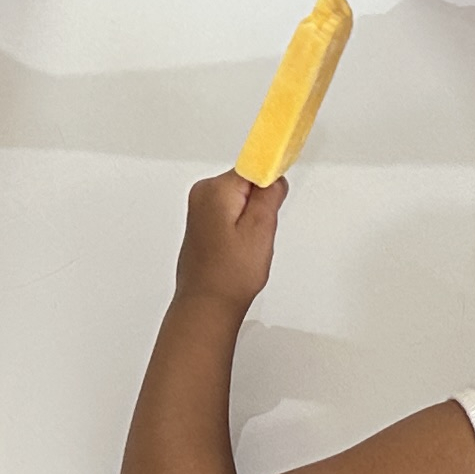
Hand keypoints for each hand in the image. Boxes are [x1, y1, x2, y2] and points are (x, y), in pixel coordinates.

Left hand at [175, 166, 286, 309]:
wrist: (206, 305)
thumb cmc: (230, 275)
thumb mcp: (261, 230)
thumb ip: (269, 194)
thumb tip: (274, 173)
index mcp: (215, 189)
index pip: (254, 168)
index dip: (270, 185)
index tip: (275, 202)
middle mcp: (203, 193)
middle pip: (247, 183)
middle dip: (261, 205)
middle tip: (259, 234)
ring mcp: (199, 208)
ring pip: (241, 199)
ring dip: (251, 218)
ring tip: (247, 244)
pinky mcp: (202, 222)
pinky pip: (230, 212)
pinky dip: (240, 226)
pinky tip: (238, 248)